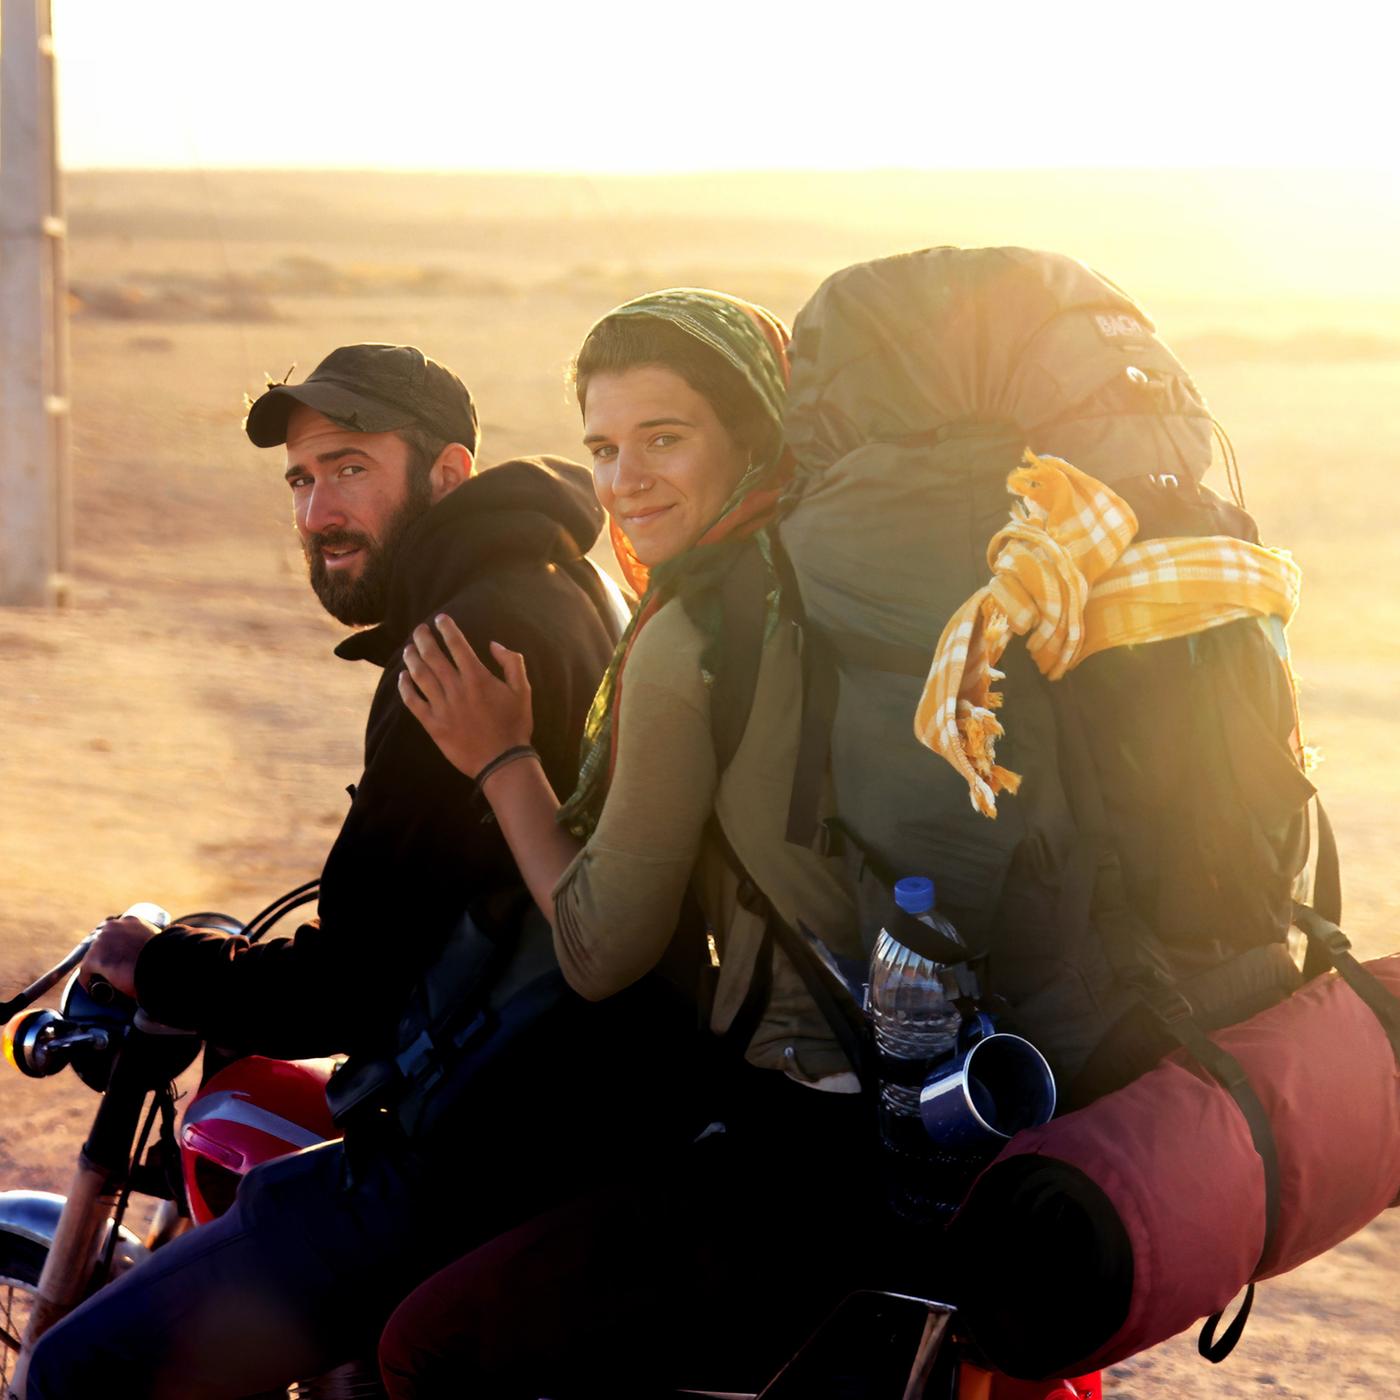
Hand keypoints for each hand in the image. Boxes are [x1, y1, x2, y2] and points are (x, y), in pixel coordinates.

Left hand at [80, 915, 160, 999]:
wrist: (162, 964)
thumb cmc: (166, 957)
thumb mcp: (160, 943)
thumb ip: (152, 944)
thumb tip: (156, 955)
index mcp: (131, 920)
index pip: (116, 930)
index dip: (116, 945)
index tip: (120, 954)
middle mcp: (113, 926)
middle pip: (101, 943)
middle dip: (106, 956)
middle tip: (114, 969)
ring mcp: (101, 942)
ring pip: (93, 957)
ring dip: (98, 968)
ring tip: (105, 980)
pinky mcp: (94, 959)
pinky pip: (85, 972)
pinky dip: (88, 980)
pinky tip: (92, 987)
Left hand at [399, 614, 533, 778]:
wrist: (502, 761)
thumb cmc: (515, 725)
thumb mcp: (523, 690)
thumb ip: (511, 663)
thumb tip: (494, 645)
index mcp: (478, 678)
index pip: (457, 645)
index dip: (447, 629)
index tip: (440, 619)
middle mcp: (457, 689)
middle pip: (433, 656)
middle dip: (424, 639)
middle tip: (419, 630)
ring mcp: (443, 707)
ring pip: (420, 676)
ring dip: (412, 658)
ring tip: (408, 649)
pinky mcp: (433, 725)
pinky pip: (413, 702)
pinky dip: (405, 688)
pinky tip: (402, 678)